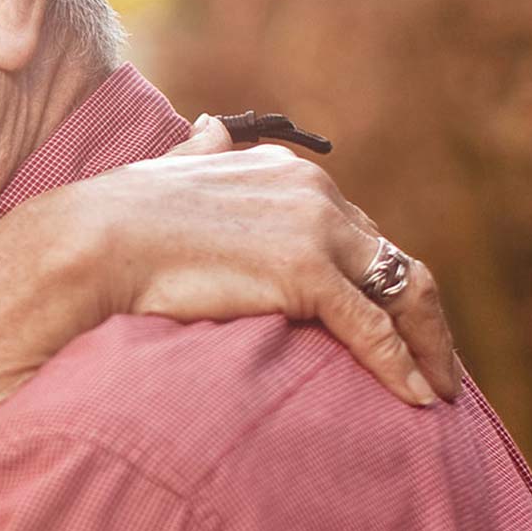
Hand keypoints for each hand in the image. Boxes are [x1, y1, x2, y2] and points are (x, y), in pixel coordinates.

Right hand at [12, 115, 459, 406]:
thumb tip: (211, 131)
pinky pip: (372, 327)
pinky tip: (417, 399)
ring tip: (439, 389)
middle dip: (420, 316)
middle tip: (436, 363)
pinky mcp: (306, 274)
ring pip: (401, 291)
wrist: (92, 242)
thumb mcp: (174, 170)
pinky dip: (402, 366)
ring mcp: (314, 231)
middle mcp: (314, 192)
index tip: (396, 323)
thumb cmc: (117, 219)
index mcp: (289, 173)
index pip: (358, 232)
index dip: (381, 281)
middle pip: (392, 259)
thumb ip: (204, 154)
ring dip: (429, 344)